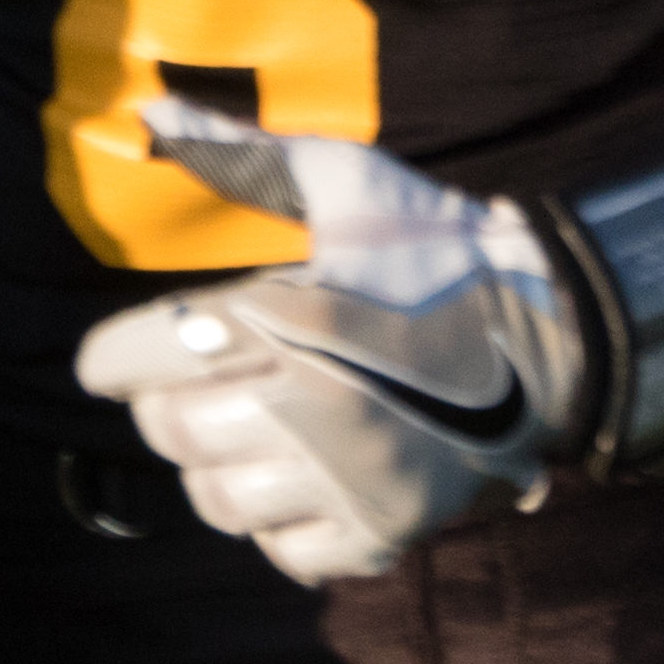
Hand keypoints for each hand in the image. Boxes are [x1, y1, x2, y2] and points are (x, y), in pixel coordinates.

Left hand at [71, 106, 592, 584]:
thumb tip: (148, 112)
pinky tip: (299, 474)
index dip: (114, 356)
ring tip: (250, 426)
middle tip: (201, 379)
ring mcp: (347, 482)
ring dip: (218, 463)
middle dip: (169, 401)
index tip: (118, 355)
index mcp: (286, 319)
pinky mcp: (382, 532)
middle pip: (171, 430)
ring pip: (217, 499)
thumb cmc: (437, 246)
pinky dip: (279, 520)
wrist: (549, 324)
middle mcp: (309, 409)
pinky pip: (285, 552)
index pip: (137, 359)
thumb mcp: (346, 182)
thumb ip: (241, 154)